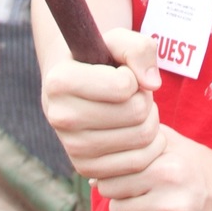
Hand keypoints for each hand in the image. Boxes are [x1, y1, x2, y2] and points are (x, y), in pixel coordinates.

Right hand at [42, 27, 163, 183]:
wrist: (77, 92)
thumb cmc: (99, 61)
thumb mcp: (118, 41)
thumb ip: (138, 49)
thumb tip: (152, 84)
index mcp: (59, 82)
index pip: (123, 86)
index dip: (133, 76)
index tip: (123, 74)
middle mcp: (59, 117)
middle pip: (136, 113)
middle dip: (145, 98)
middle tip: (135, 93)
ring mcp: (72, 147)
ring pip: (141, 137)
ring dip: (150, 120)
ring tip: (135, 110)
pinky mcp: (87, 169)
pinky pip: (139, 162)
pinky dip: (150, 145)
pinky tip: (137, 130)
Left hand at [95, 127, 211, 210]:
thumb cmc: (200, 169)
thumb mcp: (173, 144)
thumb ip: (133, 147)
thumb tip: (92, 173)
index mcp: (168, 173)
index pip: (111, 183)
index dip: (121, 181)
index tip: (139, 180)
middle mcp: (172, 207)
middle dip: (129, 203)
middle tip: (151, 198)